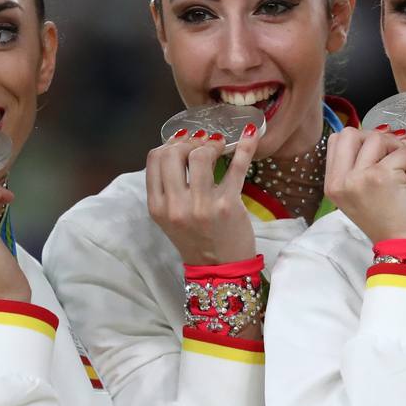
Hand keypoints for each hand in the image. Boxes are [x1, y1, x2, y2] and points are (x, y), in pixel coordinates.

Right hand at [147, 125, 259, 265]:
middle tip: (203, 145)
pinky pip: (237, 167)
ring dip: (212, 144)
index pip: (155, 158)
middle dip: (189, 141)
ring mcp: (202, 205)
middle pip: (174, 152)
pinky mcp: (228, 205)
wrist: (219, 270)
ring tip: (220, 146)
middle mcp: (176, 206)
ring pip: (201, 155)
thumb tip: (180, 145)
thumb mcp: (170, 217)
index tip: (184, 144)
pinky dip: (245, 147)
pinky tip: (250, 135)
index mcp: (157, 207)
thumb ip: (168, 187)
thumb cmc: (196, 239)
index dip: (170, 143)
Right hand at [323, 127, 405, 245]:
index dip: (362, 140)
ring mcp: (360, 177)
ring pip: (379, 138)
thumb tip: (389, 133)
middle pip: (352, 133)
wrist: (404, 248)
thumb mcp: (363, 193)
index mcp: (333, 184)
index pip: (338, 140)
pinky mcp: (383, 176)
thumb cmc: (389, 222)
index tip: (381, 154)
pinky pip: (403, 153)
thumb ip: (364, 164)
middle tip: (394, 158)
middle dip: (378, 140)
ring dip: (400, 152)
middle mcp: (341, 180)